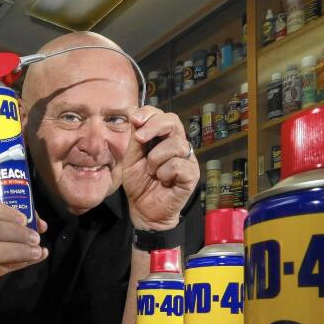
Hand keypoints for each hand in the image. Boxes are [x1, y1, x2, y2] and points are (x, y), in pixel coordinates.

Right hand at [0, 197, 48, 281]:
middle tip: (35, 238)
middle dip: (15, 233)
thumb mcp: (2, 218)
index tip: (23, 219)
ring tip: (37, 251)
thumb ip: (20, 218)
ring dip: (19, 251)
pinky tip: (33, 259)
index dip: (4, 212)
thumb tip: (41, 225)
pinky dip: (19, 263)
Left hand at [121, 106, 199, 230]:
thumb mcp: (131, 158)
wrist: (144, 211)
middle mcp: (178, 145)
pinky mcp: (192, 174)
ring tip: (151, 172)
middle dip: (154, 126)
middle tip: (139, 139)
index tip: (135, 120)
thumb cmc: (139, 184)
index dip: (149, 113)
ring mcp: (187, 159)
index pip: (162, 115)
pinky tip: (163, 181)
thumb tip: (135, 114)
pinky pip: (178, 164)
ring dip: (155, 159)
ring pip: (175, 144)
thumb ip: (135, 138)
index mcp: (163, 139)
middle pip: (173, 121)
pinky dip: (164, 173)